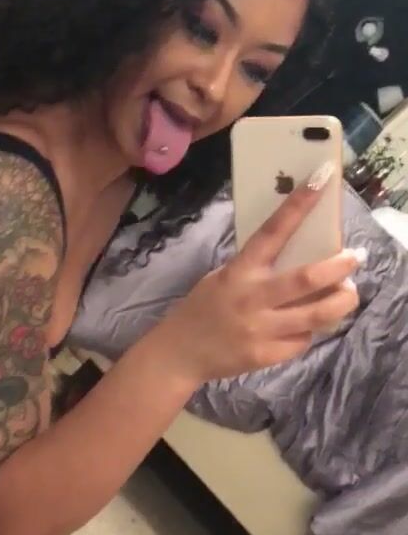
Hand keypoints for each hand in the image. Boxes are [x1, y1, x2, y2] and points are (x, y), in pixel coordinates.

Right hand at [164, 175, 362, 382]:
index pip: (274, 231)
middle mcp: (252, 298)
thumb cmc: (202, 309)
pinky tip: (309, 325)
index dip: (299, 204)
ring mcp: (261, 329)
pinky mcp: (267, 355)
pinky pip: (302, 340)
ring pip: (317, 314)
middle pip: (308, 278)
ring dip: (341, 301)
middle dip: (340, 266)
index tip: (323, 178)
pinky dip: (312, 330)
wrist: (179, 354)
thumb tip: (300, 254)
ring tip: (349, 293)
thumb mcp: (222, 278)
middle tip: (356, 257)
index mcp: (239, 271)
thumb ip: (255, 269)